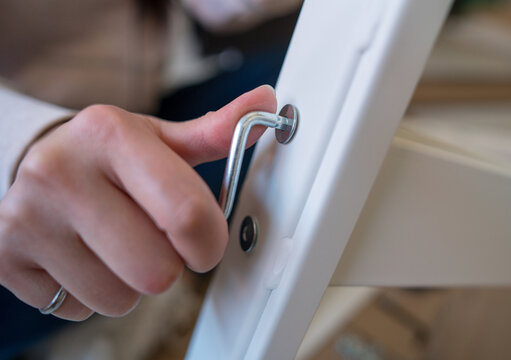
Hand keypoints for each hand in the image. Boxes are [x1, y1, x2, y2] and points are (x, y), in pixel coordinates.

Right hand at [0, 85, 275, 320]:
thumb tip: (266, 105)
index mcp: (111, 135)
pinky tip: (82, 256)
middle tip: (151, 239)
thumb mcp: (158, 138)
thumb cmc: (106, 154)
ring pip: (118, 299)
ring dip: (128, 283)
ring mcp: (27, 219)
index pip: (187, 215)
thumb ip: (215, 132)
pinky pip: (77, 310)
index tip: (204, 240)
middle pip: (156, 272)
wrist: (33, 162)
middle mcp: (61, 173)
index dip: (209, 242)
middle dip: (167, 265)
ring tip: (112, 244)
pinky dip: (90, 293)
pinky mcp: (7, 259)